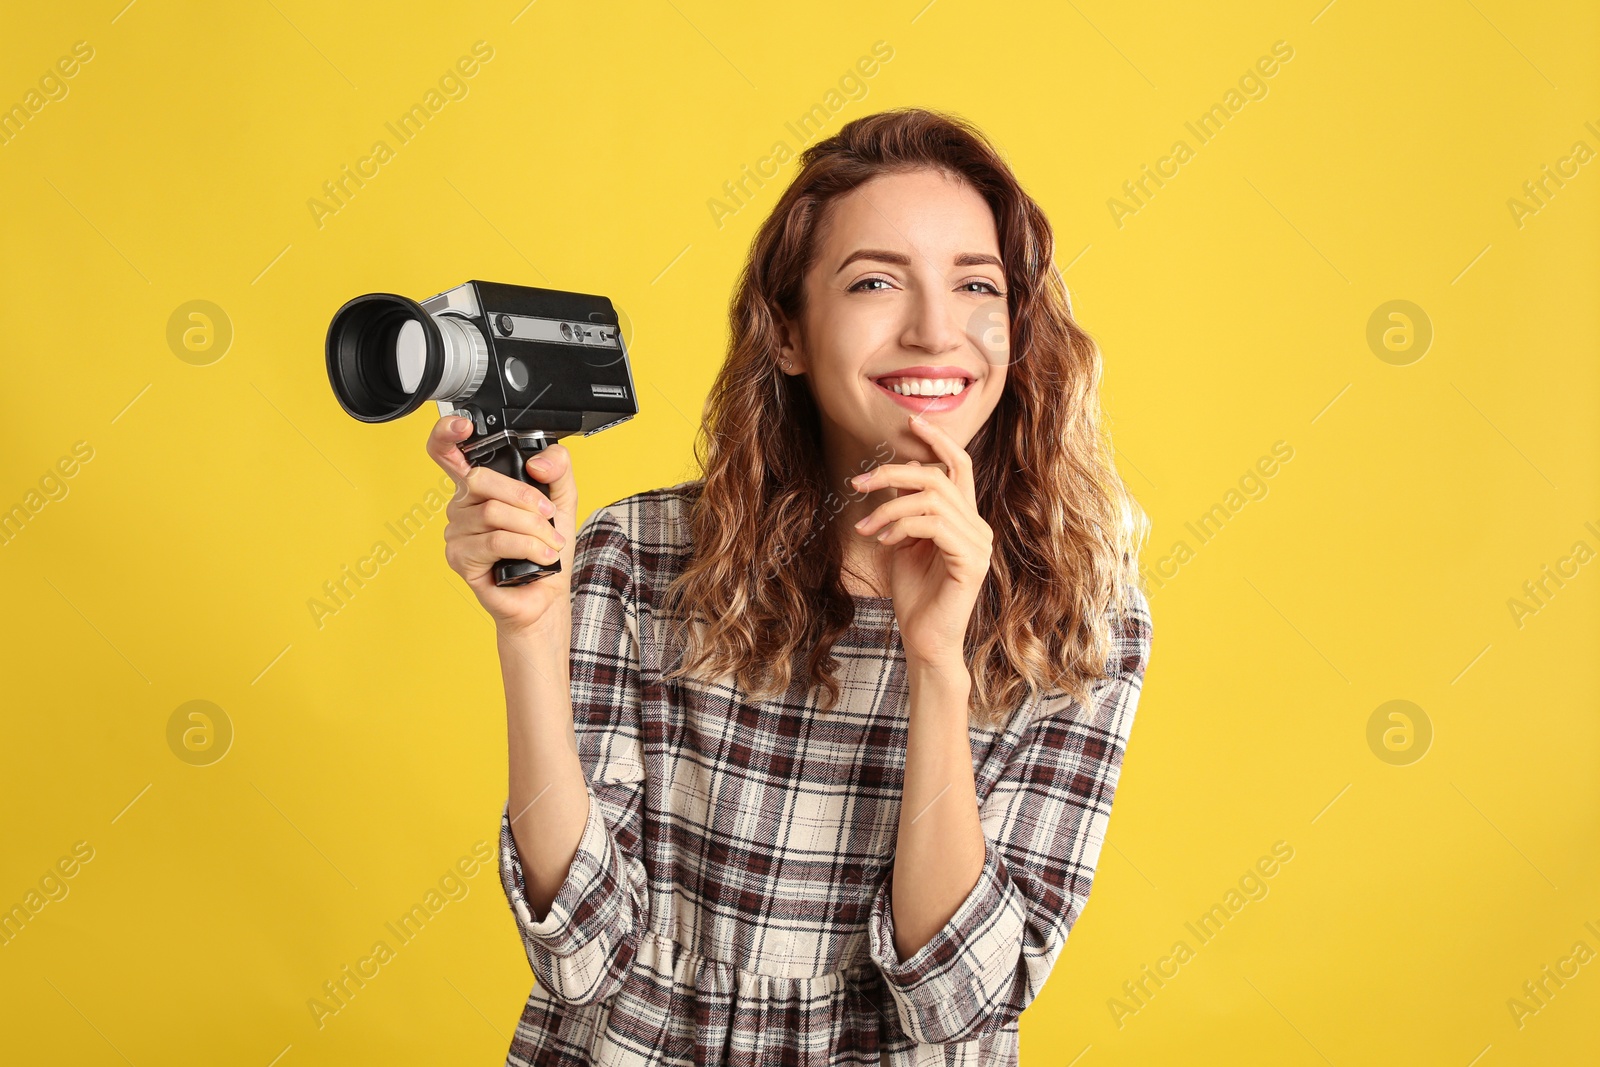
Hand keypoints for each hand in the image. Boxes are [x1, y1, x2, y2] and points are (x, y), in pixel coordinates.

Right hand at [426, 416, 577, 637]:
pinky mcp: (460, 558)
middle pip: (481, 479)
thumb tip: (537, 462)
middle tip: (547, 514)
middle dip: (524, 497)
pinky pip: (496, 541)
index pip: (450, 452)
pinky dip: (527, 547)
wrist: (546, 596)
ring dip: (533, 528)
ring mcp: (457, 532)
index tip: (463, 425)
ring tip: (549, 543)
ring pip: (493, 513)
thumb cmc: (546, 551)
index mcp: (481, 486)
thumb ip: (558, 468)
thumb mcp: (562, 500)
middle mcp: (462, 505)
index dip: (447, 433)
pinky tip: (541, 557)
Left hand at [850, 414, 993, 667]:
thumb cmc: (914, 595)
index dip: (938, 440)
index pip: (958, 466)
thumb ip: (905, 509)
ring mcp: (978, 544)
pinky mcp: (972, 562)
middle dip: (893, 474)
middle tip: (858, 483)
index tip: (911, 421)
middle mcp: (977, 527)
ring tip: (866, 528)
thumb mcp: (903, 542)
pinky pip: (933, 525)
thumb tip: (899, 470)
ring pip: (932, 499)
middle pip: (938, 476)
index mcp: (964, 519)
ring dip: (888, 508)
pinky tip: (885, 542)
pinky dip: (902, 527)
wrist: (924, 640)